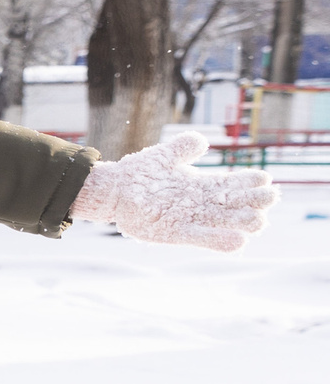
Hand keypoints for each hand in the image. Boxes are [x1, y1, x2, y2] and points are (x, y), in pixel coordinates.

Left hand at [70, 131, 275, 251]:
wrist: (113, 190)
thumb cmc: (138, 174)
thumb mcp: (163, 156)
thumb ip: (183, 147)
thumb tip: (202, 142)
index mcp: (200, 186)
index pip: (231, 184)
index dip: (249, 182)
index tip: (266, 179)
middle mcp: (198, 204)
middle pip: (233, 204)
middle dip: (254, 202)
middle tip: (270, 198)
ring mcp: (187, 219)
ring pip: (222, 222)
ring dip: (242, 222)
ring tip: (259, 221)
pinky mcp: (173, 233)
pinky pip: (199, 238)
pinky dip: (218, 240)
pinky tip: (239, 242)